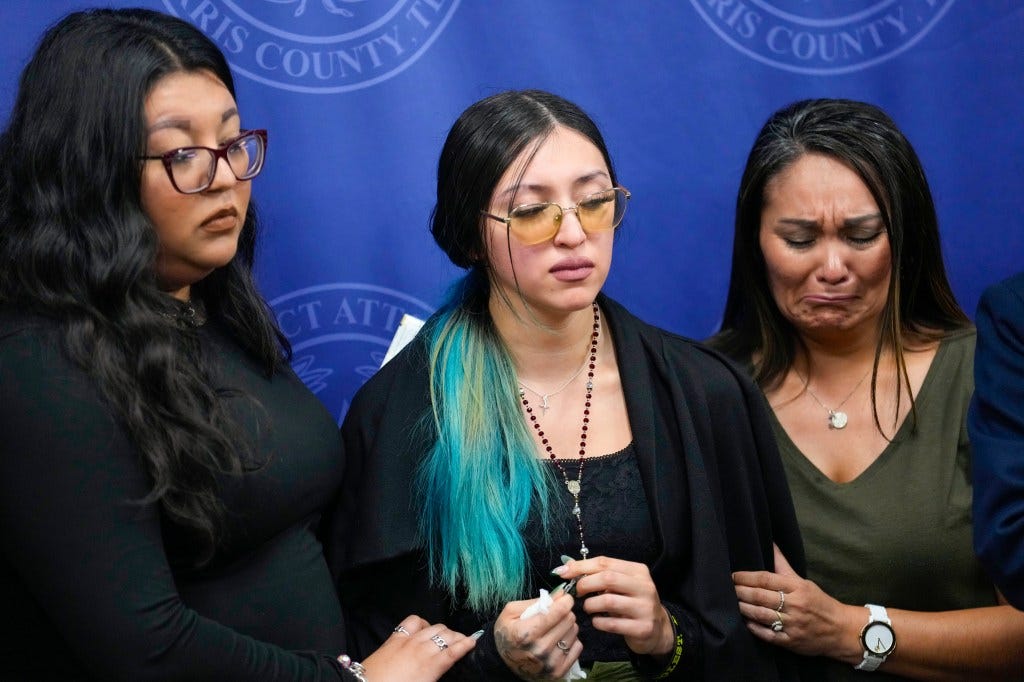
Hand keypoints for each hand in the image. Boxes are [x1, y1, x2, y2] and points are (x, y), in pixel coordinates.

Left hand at [360, 614, 475, 681]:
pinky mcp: (395, 637)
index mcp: (431, 666)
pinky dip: (423, 623)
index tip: (474, 641)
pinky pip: (414, 621)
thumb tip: (442, 671)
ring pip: (434, 626)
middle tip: (462, 643)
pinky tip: (424, 630)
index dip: (467, 644)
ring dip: (443, 631)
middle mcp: (422, 649)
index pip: (454, 651)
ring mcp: (408, 640)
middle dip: (458, 638)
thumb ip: (436, 676)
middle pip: (447, 635)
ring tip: (446, 637)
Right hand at [493, 593, 581, 679]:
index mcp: (526, 633)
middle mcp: (539, 650)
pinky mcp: (558, 672)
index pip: (558, 611)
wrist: (503, 663)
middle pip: (569, 620)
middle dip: (564, 613)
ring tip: (555, 629)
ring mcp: (550, 663)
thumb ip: (536, 601)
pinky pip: (577, 647)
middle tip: (556, 615)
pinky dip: (571, 641)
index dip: (565, 601)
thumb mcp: (511, 611)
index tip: (565, 598)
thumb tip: (561, 594)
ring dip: (567, 627)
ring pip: (574, 632)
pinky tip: (559, 641)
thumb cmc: (507, 633)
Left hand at [554, 556, 672, 656]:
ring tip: (588, 607)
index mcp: (638, 571)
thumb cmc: (632, 603)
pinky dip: (598, 622)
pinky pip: (612, 624)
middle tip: (577, 593)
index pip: (605, 562)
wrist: (657, 630)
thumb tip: (566, 566)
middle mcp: (645, 587)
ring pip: (608, 601)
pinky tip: (597, 621)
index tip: (563, 572)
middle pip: (607, 578)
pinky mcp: (643, 628)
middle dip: (585, 584)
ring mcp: (645, 608)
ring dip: (590, 605)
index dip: (581, 566)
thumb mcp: (621, 585)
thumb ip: (599, 574)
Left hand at [732, 544, 860, 661]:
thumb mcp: (803, 581)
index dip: (746, 577)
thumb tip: (771, 543)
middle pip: (760, 596)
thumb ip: (783, 565)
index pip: (765, 579)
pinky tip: (745, 622)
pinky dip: (755, 628)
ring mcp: (793, 624)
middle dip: (741, 592)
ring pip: (761, 614)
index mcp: (797, 587)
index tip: (733, 576)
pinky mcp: (791, 642)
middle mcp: (794, 605)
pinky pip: (768, 635)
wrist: (841, 630)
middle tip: (728, 588)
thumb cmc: (819, 602)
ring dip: (744, 608)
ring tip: (732, 603)